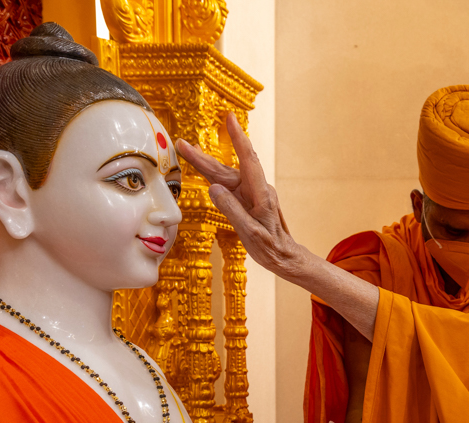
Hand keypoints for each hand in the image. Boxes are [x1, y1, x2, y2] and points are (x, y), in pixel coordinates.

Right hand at [177, 114, 308, 279]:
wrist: (284, 257)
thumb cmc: (271, 248)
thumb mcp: (250, 233)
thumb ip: (232, 210)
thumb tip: (214, 189)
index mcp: (260, 195)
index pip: (248, 160)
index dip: (238, 138)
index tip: (230, 118)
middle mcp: (256, 190)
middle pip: (228, 169)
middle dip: (204, 157)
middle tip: (183, 144)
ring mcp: (252, 194)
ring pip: (226, 176)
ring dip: (206, 165)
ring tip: (187, 151)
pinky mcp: (248, 200)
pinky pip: (229, 184)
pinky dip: (214, 175)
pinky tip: (204, 169)